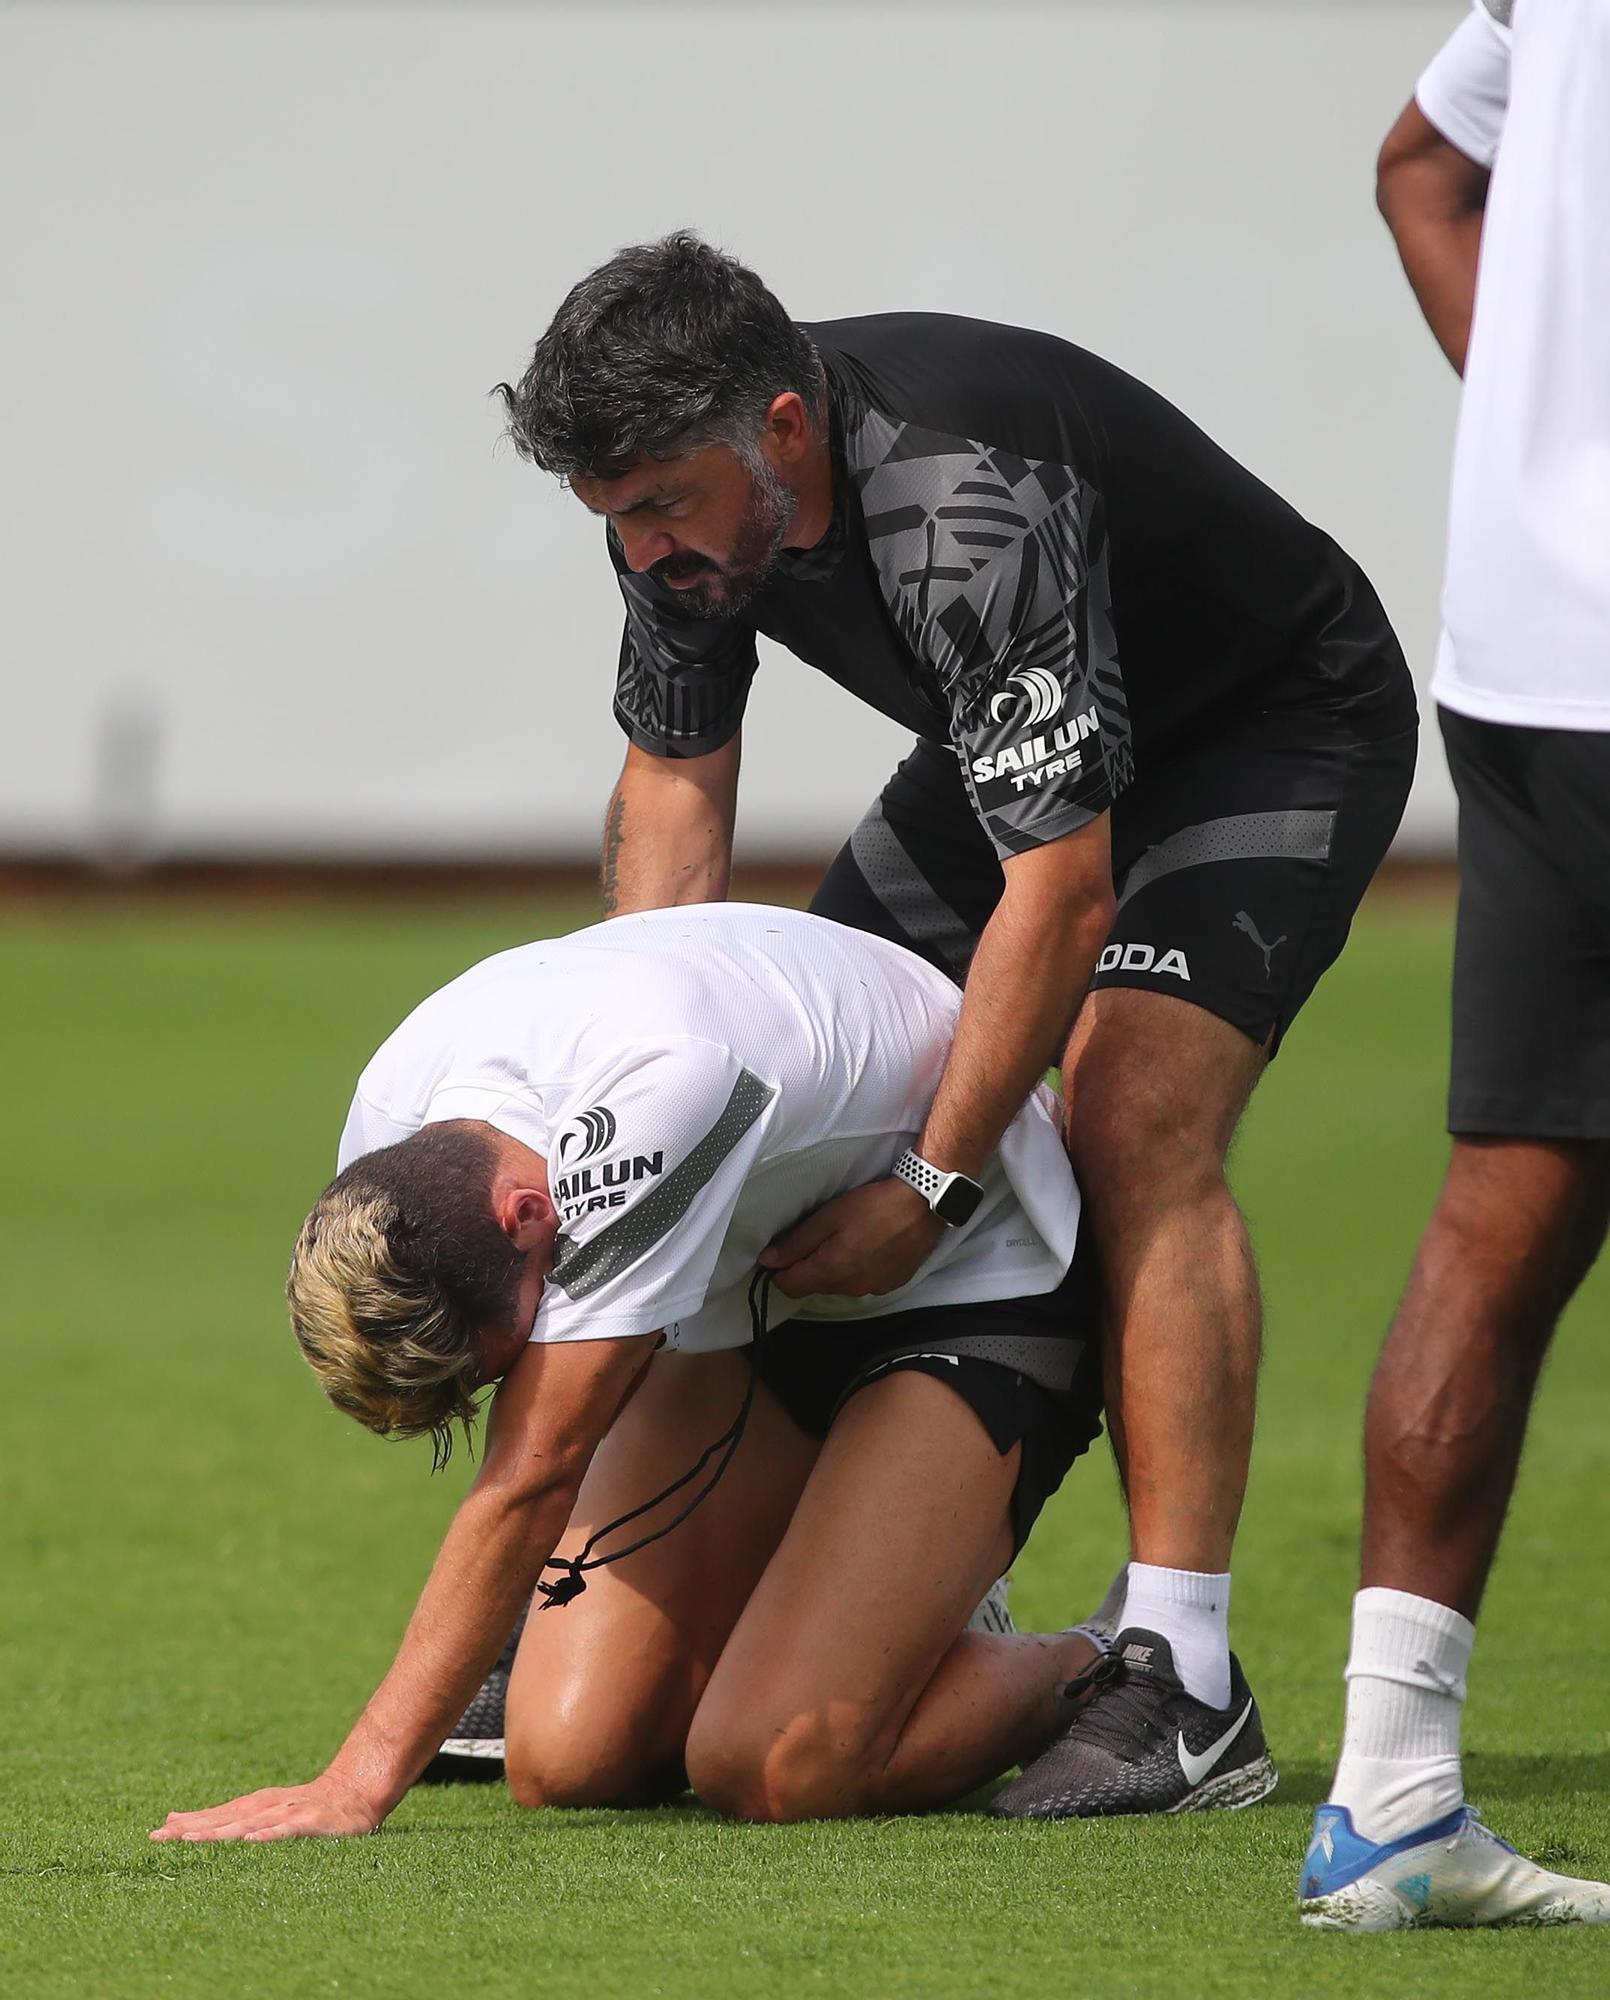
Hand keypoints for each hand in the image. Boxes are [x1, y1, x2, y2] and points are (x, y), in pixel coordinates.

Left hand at [151, 1773, 384, 1843]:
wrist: (355, 1793)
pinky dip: (270, 1834)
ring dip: (220, 1832)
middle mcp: (267, 1806)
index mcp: (255, 1805)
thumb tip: (176, 1823)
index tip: (156, 1835)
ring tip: (192, 1840)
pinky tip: (252, 1840)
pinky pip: (288, 1830)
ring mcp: (288, 1812)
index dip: (187, 1824)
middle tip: (160, 1838)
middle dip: (191, 1829)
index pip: (215, 1815)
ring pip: (249, 1824)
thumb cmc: (305, 1808)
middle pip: (224, 1819)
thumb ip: (226, 1818)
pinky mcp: (311, 1821)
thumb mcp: (264, 1811)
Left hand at [760, 1176, 943, 1298]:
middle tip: (819, 1234)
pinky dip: (859, 1268)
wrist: (923, 1206)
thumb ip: (796, 1243)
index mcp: (830, 1273)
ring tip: (848, 1237)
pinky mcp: (891, 1283)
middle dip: (809, 1266)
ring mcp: (873, 1288)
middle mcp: (850, 1288)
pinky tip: (869, 1245)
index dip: (779, 1271)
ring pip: (840, 1285)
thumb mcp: (828, 1217)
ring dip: (835, 1267)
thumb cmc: (874, 1206)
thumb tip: (768, 1260)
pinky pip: (864, 1281)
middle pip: (815, 1286)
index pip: (789, 1288)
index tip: (783, 1252)